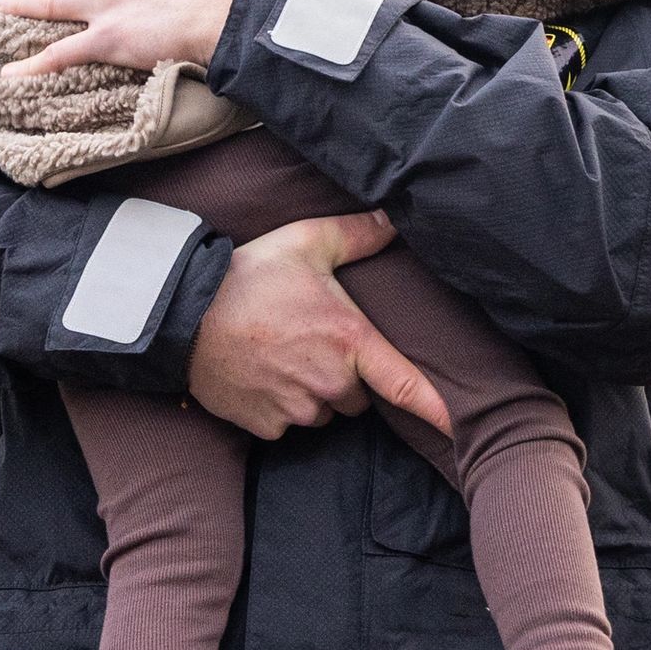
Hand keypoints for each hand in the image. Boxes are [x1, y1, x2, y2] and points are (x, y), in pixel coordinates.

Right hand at [183, 211, 450, 440]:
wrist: (183, 314)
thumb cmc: (249, 275)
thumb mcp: (306, 242)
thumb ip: (357, 234)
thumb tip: (394, 220)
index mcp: (349, 341)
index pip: (406, 385)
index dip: (440, 410)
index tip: (467, 429)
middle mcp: (329, 383)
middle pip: (359, 395)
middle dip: (345, 375)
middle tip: (312, 339)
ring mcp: (297, 409)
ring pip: (324, 412)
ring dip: (313, 391)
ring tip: (281, 353)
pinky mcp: (267, 427)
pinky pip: (288, 425)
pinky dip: (280, 406)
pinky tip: (260, 374)